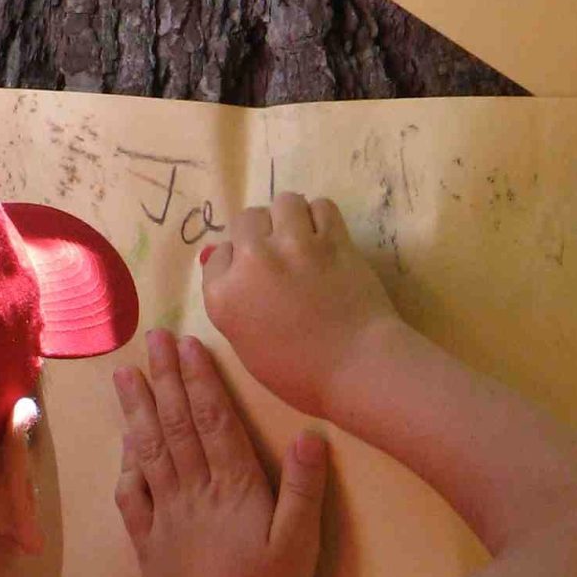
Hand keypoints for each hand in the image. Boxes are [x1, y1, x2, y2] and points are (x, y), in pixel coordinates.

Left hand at [115, 328, 327, 576]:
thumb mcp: (299, 545)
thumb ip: (302, 488)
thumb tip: (310, 433)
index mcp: (234, 486)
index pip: (214, 420)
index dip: (201, 379)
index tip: (187, 343)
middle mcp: (195, 489)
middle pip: (178, 424)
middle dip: (166, 377)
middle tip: (152, 338)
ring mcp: (166, 514)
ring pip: (150, 449)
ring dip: (138, 409)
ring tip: (125, 374)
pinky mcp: (147, 540)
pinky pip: (132, 495)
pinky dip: (127, 465)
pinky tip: (124, 445)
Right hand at [200, 194, 401, 420]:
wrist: (359, 369)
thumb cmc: (300, 374)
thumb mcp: (248, 347)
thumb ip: (233, 302)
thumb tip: (227, 260)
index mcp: (224, 295)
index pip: (217, 256)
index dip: (235, 263)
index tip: (253, 276)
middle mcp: (252, 261)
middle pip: (245, 220)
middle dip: (259, 234)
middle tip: (277, 255)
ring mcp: (292, 245)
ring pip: (284, 202)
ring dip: (290, 218)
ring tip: (302, 239)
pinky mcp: (331, 239)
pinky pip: (321, 206)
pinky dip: (321, 219)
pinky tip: (325, 237)